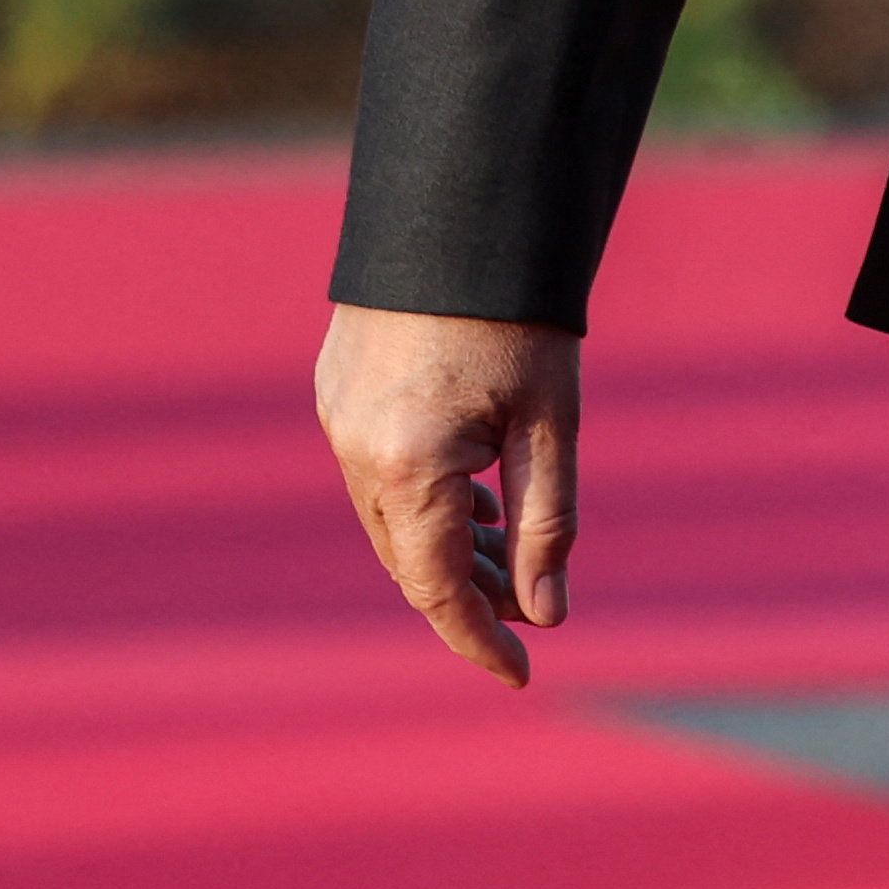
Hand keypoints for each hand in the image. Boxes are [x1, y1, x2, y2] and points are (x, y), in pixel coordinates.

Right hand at [314, 301, 582, 684]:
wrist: (462, 213)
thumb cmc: (521, 318)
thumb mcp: (551, 422)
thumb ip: (548, 522)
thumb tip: (548, 611)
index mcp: (408, 465)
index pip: (437, 588)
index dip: (478, 638)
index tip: (520, 674)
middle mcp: (356, 450)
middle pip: (409, 560)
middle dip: (469, 594)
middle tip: (531, 608)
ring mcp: (337, 419)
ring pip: (389, 519)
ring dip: (445, 547)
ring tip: (508, 555)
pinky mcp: (336, 391)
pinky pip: (374, 474)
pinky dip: (422, 500)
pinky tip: (475, 500)